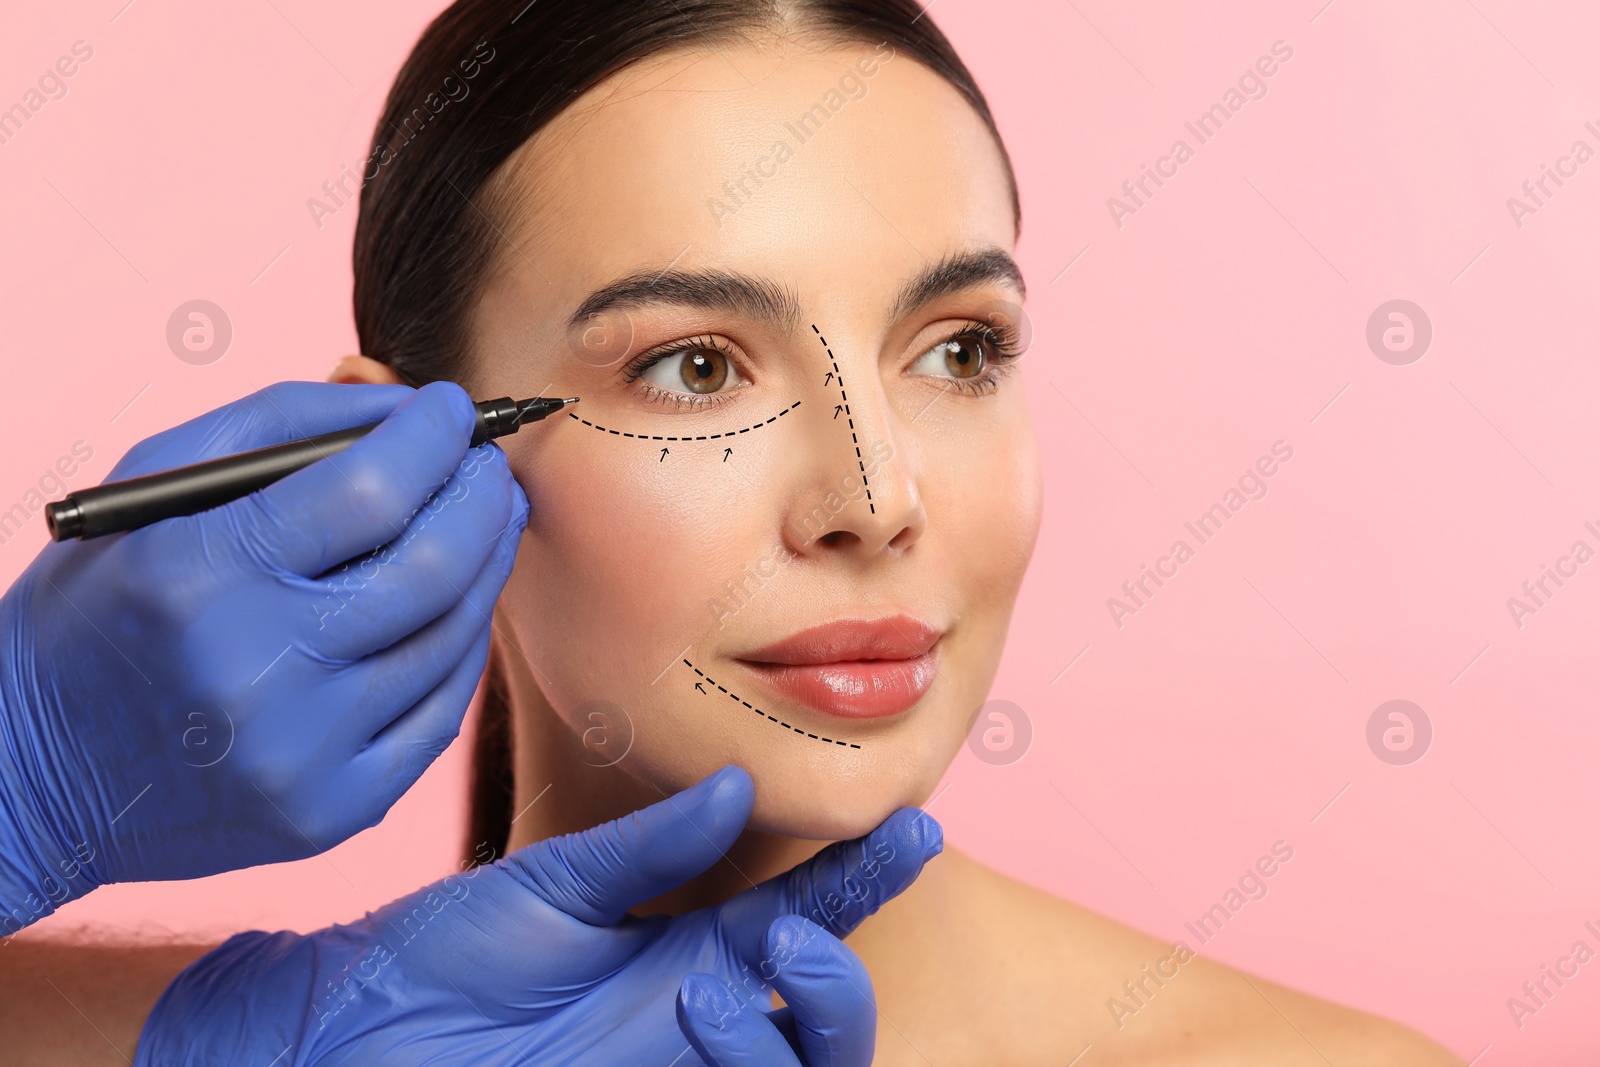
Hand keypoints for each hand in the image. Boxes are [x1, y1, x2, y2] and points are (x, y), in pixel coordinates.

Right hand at [0, 381, 528, 927]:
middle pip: (432, 566)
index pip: (368, 489)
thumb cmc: (97, 608)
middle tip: (489, 469)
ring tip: (485, 526)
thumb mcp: (151, 489)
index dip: (431, 439)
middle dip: (482, 499)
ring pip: (451, 640)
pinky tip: (457, 609)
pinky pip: (441, 716)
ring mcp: (300, 752)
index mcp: (196, 574)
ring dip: (485, 568)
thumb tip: (408, 408)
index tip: (453, 412)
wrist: (25, 776)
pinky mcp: (330, 812)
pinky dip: (461, 650)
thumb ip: (280, 427)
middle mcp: (253, 669)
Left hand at [133, 765, 941, 1065]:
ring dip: (807, 1025)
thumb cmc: (440, 957)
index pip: (801, 919)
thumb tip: (741, 785)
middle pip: (823, 1025)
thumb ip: (649, 846)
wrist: (349, 1030)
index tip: (912, 828)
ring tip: (759, 965)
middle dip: (845, 981)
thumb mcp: (554, 884)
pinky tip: (704, 1007)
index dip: (861, 880)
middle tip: (809, 935)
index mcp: (685, 954)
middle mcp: (696, 1021)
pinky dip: (748, 1060)